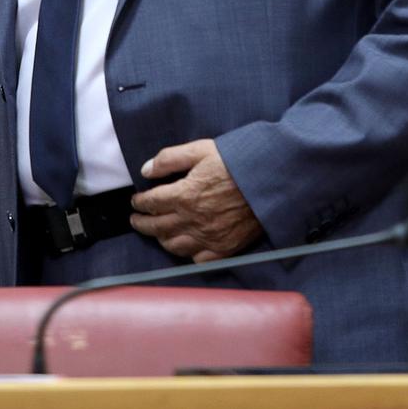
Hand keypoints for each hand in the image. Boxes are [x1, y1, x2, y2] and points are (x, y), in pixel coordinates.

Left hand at [129, 139, 262, 262]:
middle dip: (142, 223)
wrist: (271, 179)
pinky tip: (185, 247)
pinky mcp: (225, 248)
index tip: (136, 201)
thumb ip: (170, 159)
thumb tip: (146, 170)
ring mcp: (209, 237)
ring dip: (161, 239)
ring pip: (174, 245)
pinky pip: (198, 258)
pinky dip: (187, 254)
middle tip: (136, 220)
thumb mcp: (201, 149)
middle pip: (157, 227)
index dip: (140, 202)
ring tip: (157, 234)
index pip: (151, 203)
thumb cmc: (238, 161)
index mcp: (185, 195)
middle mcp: (193, 220)